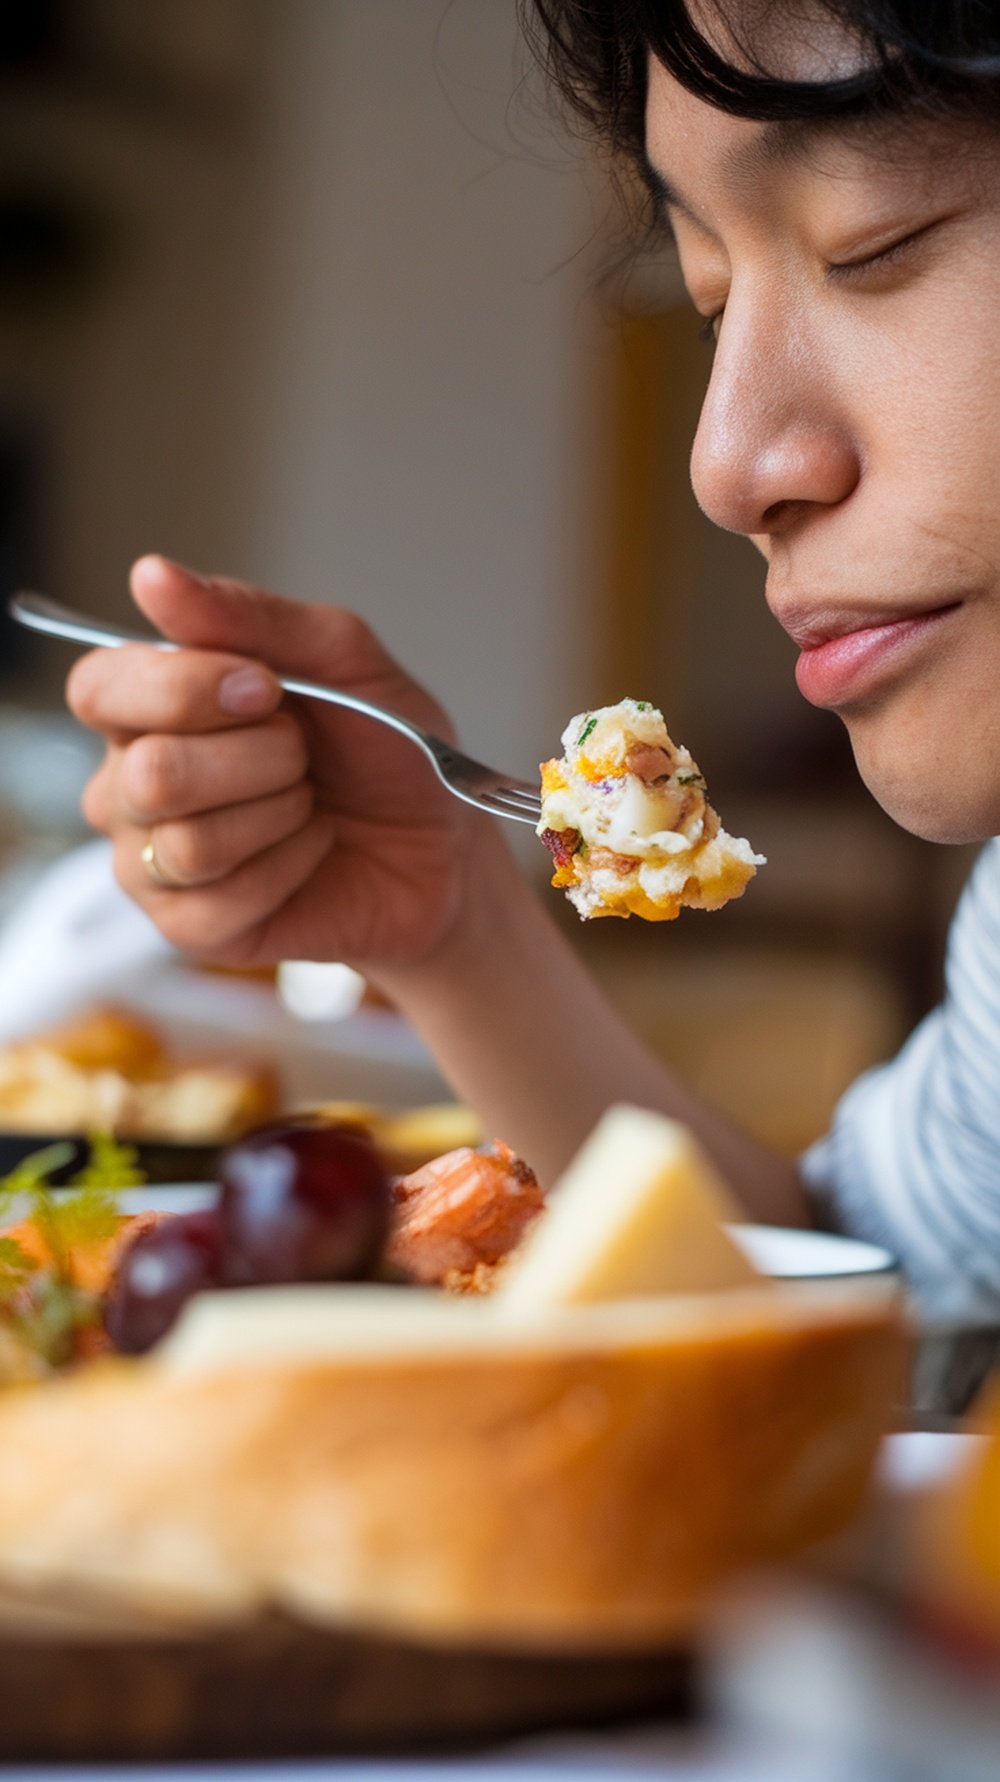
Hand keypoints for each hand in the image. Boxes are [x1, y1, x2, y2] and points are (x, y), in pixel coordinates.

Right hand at [69, 557, 497, 970]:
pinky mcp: (189, 927)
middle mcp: (132, 779)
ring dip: (281, 814)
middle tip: (304, 756)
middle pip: (149, 772)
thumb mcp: (343, 658)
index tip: (267, 688)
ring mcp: (153, 860)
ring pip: (188, 841)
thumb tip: (153, 576)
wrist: (441, 845)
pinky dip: (291, 867)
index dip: (181, 688)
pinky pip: (221, 900)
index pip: (101, 687)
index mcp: (151, 702)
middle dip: (260, 759)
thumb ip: (250, 616)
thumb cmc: (385, 748)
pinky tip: (311, 852)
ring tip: (310, 804)